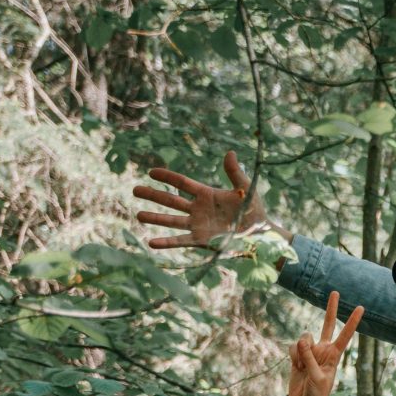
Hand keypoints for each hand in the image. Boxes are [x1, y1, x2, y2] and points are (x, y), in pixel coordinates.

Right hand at [133, 150, 265, 248]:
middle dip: (153, 195)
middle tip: (135, 190)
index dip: (168, 177)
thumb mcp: (245, 188)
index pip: (182, 183)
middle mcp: (198, 209)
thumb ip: (235, 172)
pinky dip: (167, 242)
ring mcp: (198, 224)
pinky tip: (152, 242)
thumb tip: (230, 153)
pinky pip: (182, 241)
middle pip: (171, 201)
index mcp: (206, 194)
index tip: (151, 172)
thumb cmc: (253, 208)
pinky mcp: (202, 240)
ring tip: (139, 215)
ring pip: (172, 220)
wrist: (260, 231)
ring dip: (156, 218)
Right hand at [287, 292, 365, 395]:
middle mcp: (323, 349)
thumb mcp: (317, 378)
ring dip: (300, 351)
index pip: (345, 335)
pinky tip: (296, 367)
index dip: (352, 322)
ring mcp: (310, 351)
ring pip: (303, 338)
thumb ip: (310, 358)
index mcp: (334, 355)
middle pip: (328, 324)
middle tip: (336, 292)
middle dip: (332, 309)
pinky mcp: (297, 355)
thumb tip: (302, 339)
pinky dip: (292, 356)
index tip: (361, 308)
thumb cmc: (317, 394)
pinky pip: (292, 347)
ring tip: (302, 367)